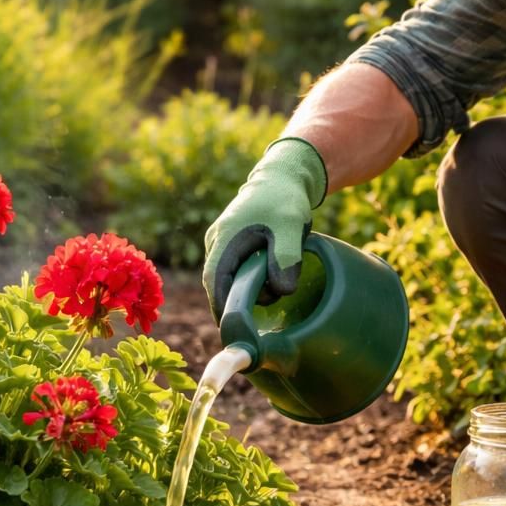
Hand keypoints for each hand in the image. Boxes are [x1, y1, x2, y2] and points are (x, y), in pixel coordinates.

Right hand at [202, 138, 326, 319]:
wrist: (283, 176)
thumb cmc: (285, 199)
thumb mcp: (291, 227)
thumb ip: (286, 258)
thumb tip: (281, 291)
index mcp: (225, 238)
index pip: (215, 282)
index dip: (221, 308)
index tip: (232, 329)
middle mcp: (216, 241)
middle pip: (217, 283)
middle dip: (233, 303)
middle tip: (254, 322)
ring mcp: (221, 241)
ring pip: (225, 277)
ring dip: (242, 292)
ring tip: (266, 299)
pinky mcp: (231, 242)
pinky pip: (232, 269)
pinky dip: (245, 282)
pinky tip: (263, 288)